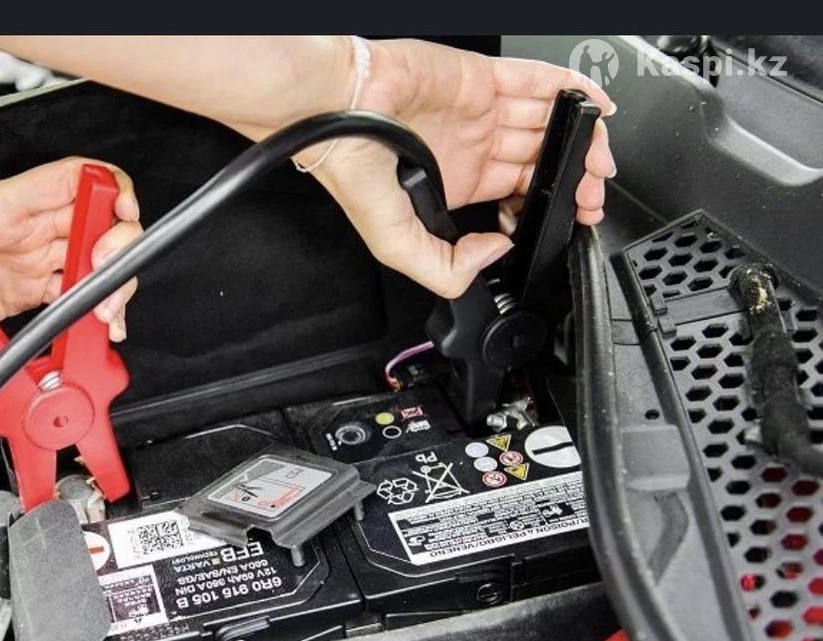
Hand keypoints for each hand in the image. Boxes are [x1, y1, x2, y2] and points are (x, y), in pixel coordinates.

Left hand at [0, 157, 141, 347]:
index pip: (68, 177)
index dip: (106, 186)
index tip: (122, 214)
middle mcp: (21, 229)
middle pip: (93, 219)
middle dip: (116, 246)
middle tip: (108, 282)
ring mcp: (28, 260)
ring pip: (93, 257)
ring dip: (109, 284)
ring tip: (104, 314)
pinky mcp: (29, 292)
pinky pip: (77, 293)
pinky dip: (94, 309)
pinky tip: (97, 327)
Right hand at [237, 39, 616, 298]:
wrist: (337, 107)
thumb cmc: (351, 164)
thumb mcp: (395, 243)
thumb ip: (444, 267)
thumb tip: (493, 253)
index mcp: (454, 183)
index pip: (514, 194)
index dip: (546, 205)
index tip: (569, 216)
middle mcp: (469, 146)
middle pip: (538, 159)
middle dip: (572, 176)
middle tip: (592, 189)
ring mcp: (479, 110)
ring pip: (545, 122)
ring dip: (579, 138)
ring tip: (599, 155)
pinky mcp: (482, 77)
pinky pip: (538, 80)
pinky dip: (570, 90)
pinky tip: (593, 104)